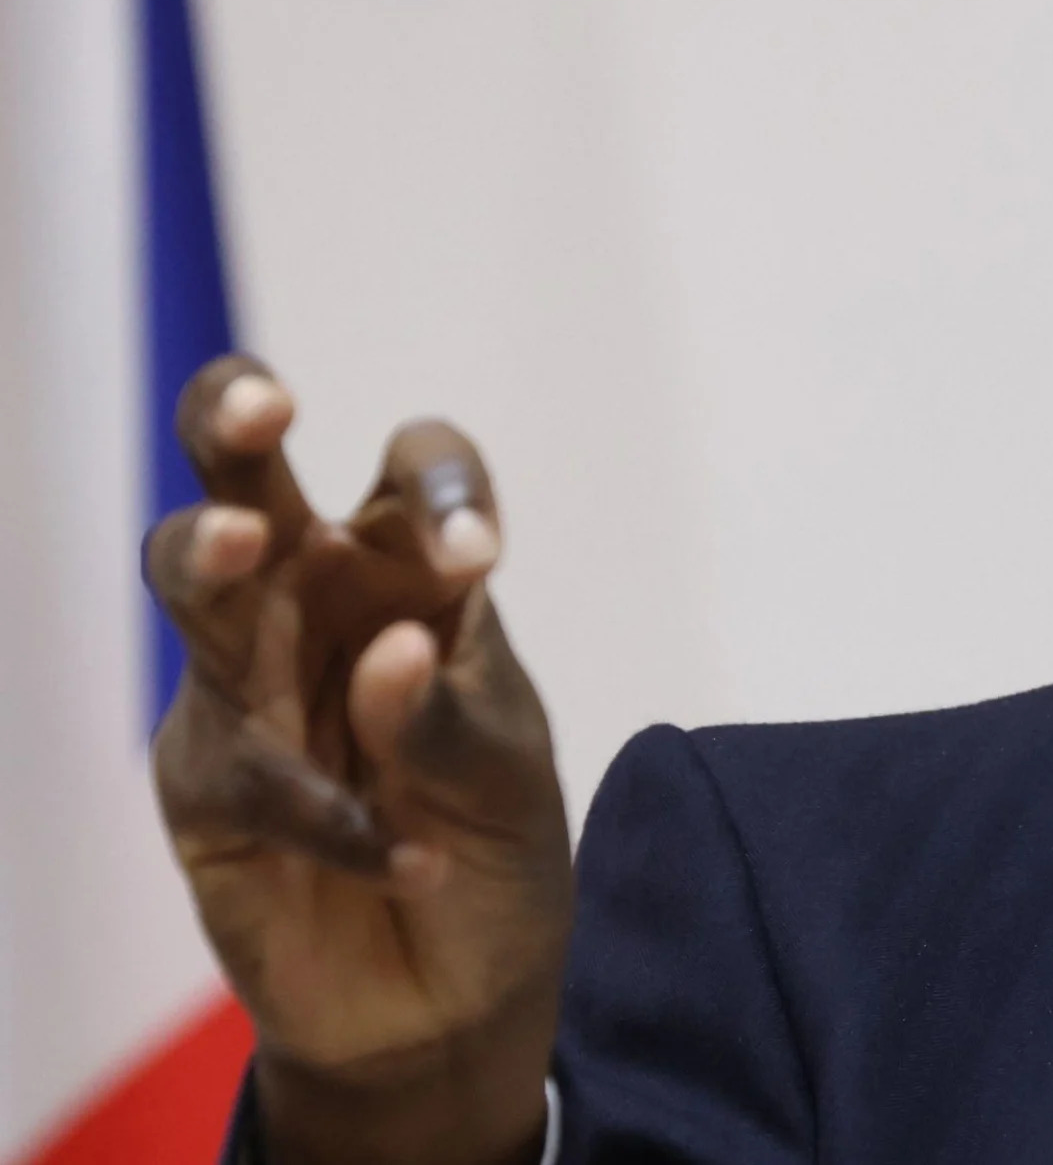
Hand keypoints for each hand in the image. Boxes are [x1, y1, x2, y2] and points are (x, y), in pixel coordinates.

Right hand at [146, 356, 569, 1164]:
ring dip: (210, 552)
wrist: (452, 994)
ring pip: (195, 579)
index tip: (474, 551)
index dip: (440, 484)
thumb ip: (451, 717)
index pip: (415, 473)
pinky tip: (401, 860)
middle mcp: (314, 601)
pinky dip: (330, 817)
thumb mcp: (508, 777)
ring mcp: (244, 681)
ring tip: (244, 544)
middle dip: (235, 417)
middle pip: (247, 474)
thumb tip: (388, 653)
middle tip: (267, 408)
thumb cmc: (492, 845)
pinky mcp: (203, 778)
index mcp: (412, 571)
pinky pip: (245, 769)